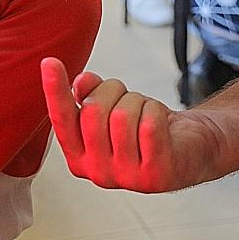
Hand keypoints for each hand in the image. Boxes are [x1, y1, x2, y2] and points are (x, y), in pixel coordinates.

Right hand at [41, 58, 219, 193]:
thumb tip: (80, 84)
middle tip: (125, 95)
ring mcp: (126, 178)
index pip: (61, 120)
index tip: (49, 61)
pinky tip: (161, 121)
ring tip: (145, 112)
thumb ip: (88, 96)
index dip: (54, 90)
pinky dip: (156, 110)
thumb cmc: (144, 128)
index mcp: (79, 158)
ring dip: (138, 102)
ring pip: (122, 116)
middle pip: (92, 112)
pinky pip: (149, 125)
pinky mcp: (156, 174)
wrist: (188, 150)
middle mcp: (98, 173)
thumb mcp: (110, 109)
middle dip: (112, 90)